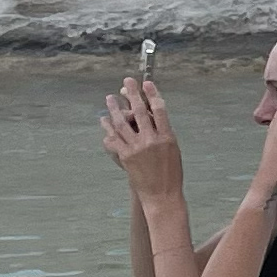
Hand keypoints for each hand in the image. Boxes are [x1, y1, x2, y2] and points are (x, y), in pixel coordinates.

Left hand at [101, 78, 183, 200]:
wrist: (162, 195)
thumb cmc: (170, 174)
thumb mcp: (173, 151)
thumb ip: (163, 134)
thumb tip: (153, 117)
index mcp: (167, 137)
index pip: (160, 110)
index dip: (152, 94)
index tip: (147, 83)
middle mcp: (152, 140)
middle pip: (141, 111)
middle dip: (133, 94)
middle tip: (128, 81)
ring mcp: (137, 148)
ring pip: (123, 123)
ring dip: (115, 108)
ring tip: (110, 98)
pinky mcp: (125, 156)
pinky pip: (113, 138)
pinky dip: (107, 128)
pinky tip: (104, 120)